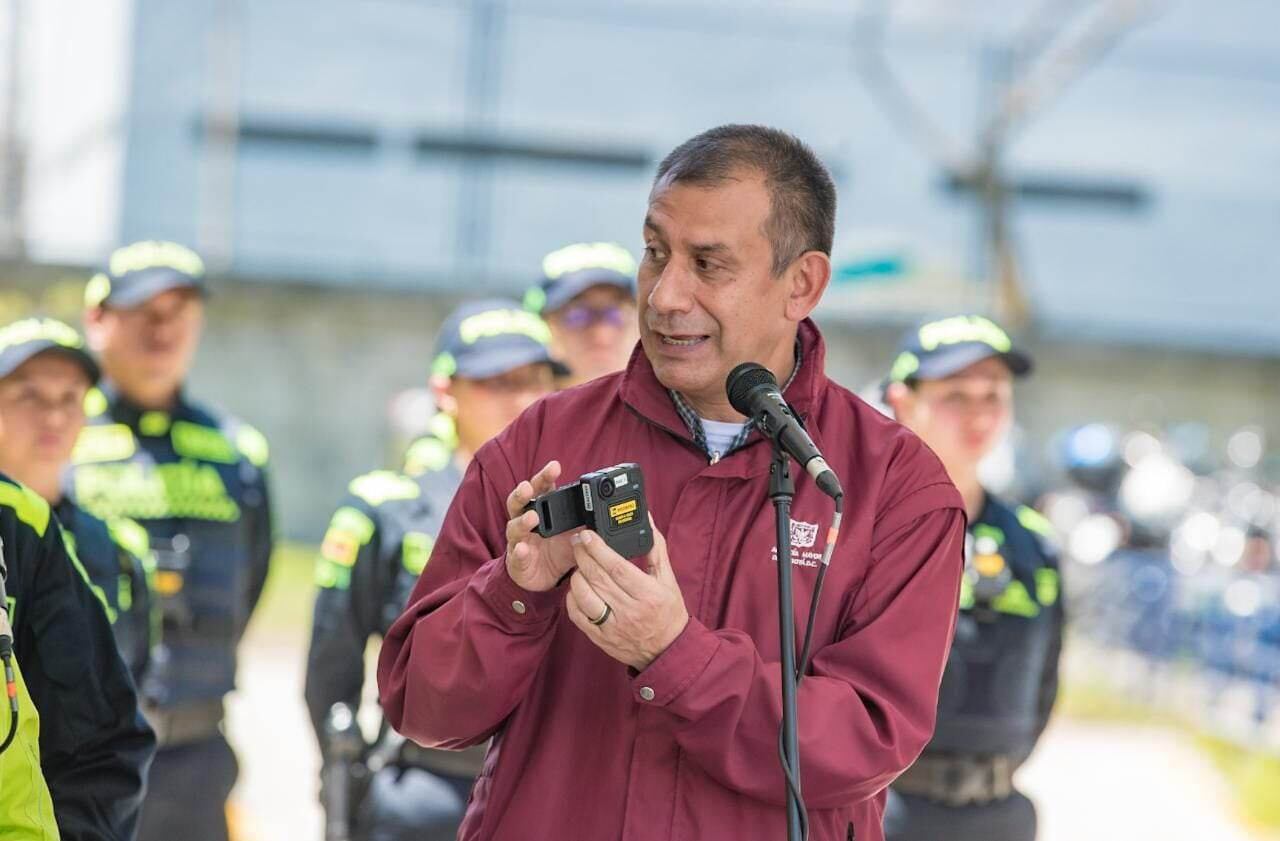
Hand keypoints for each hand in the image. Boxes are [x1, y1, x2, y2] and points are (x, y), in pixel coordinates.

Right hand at [505, 460, 578, 591]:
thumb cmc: (559, 550)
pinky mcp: (517, 560)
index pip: (542, 489)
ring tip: (532, 518)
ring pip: (514, 527)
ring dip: (523, 521)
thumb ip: (588, 523)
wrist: (547, 578)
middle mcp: (526, 522)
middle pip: (520, 502)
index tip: (554, 466)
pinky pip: (516, 555)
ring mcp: (519, 540)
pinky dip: (519, 552)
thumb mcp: (578, 535)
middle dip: (523, 492)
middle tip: (529, 487)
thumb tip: (607, 512)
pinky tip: (523, 549)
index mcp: (543, 511)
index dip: (546, 477)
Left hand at [565, 517, 687, 671]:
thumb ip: (655, 548)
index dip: (599, 549)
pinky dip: (572, 599)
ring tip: (579, 565)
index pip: (617, 567)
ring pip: (584, 596)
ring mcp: (613, 627)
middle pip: (598, 578)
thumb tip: (646, 520)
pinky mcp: (600, 638)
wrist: (667, 651)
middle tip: (577, 542)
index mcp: (648, 594)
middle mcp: (630, 611)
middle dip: (583, 556)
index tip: (588, 535)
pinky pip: (578, 616)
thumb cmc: (668, 612)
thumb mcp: (668, 579)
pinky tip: (577, 588)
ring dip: (576, 576)